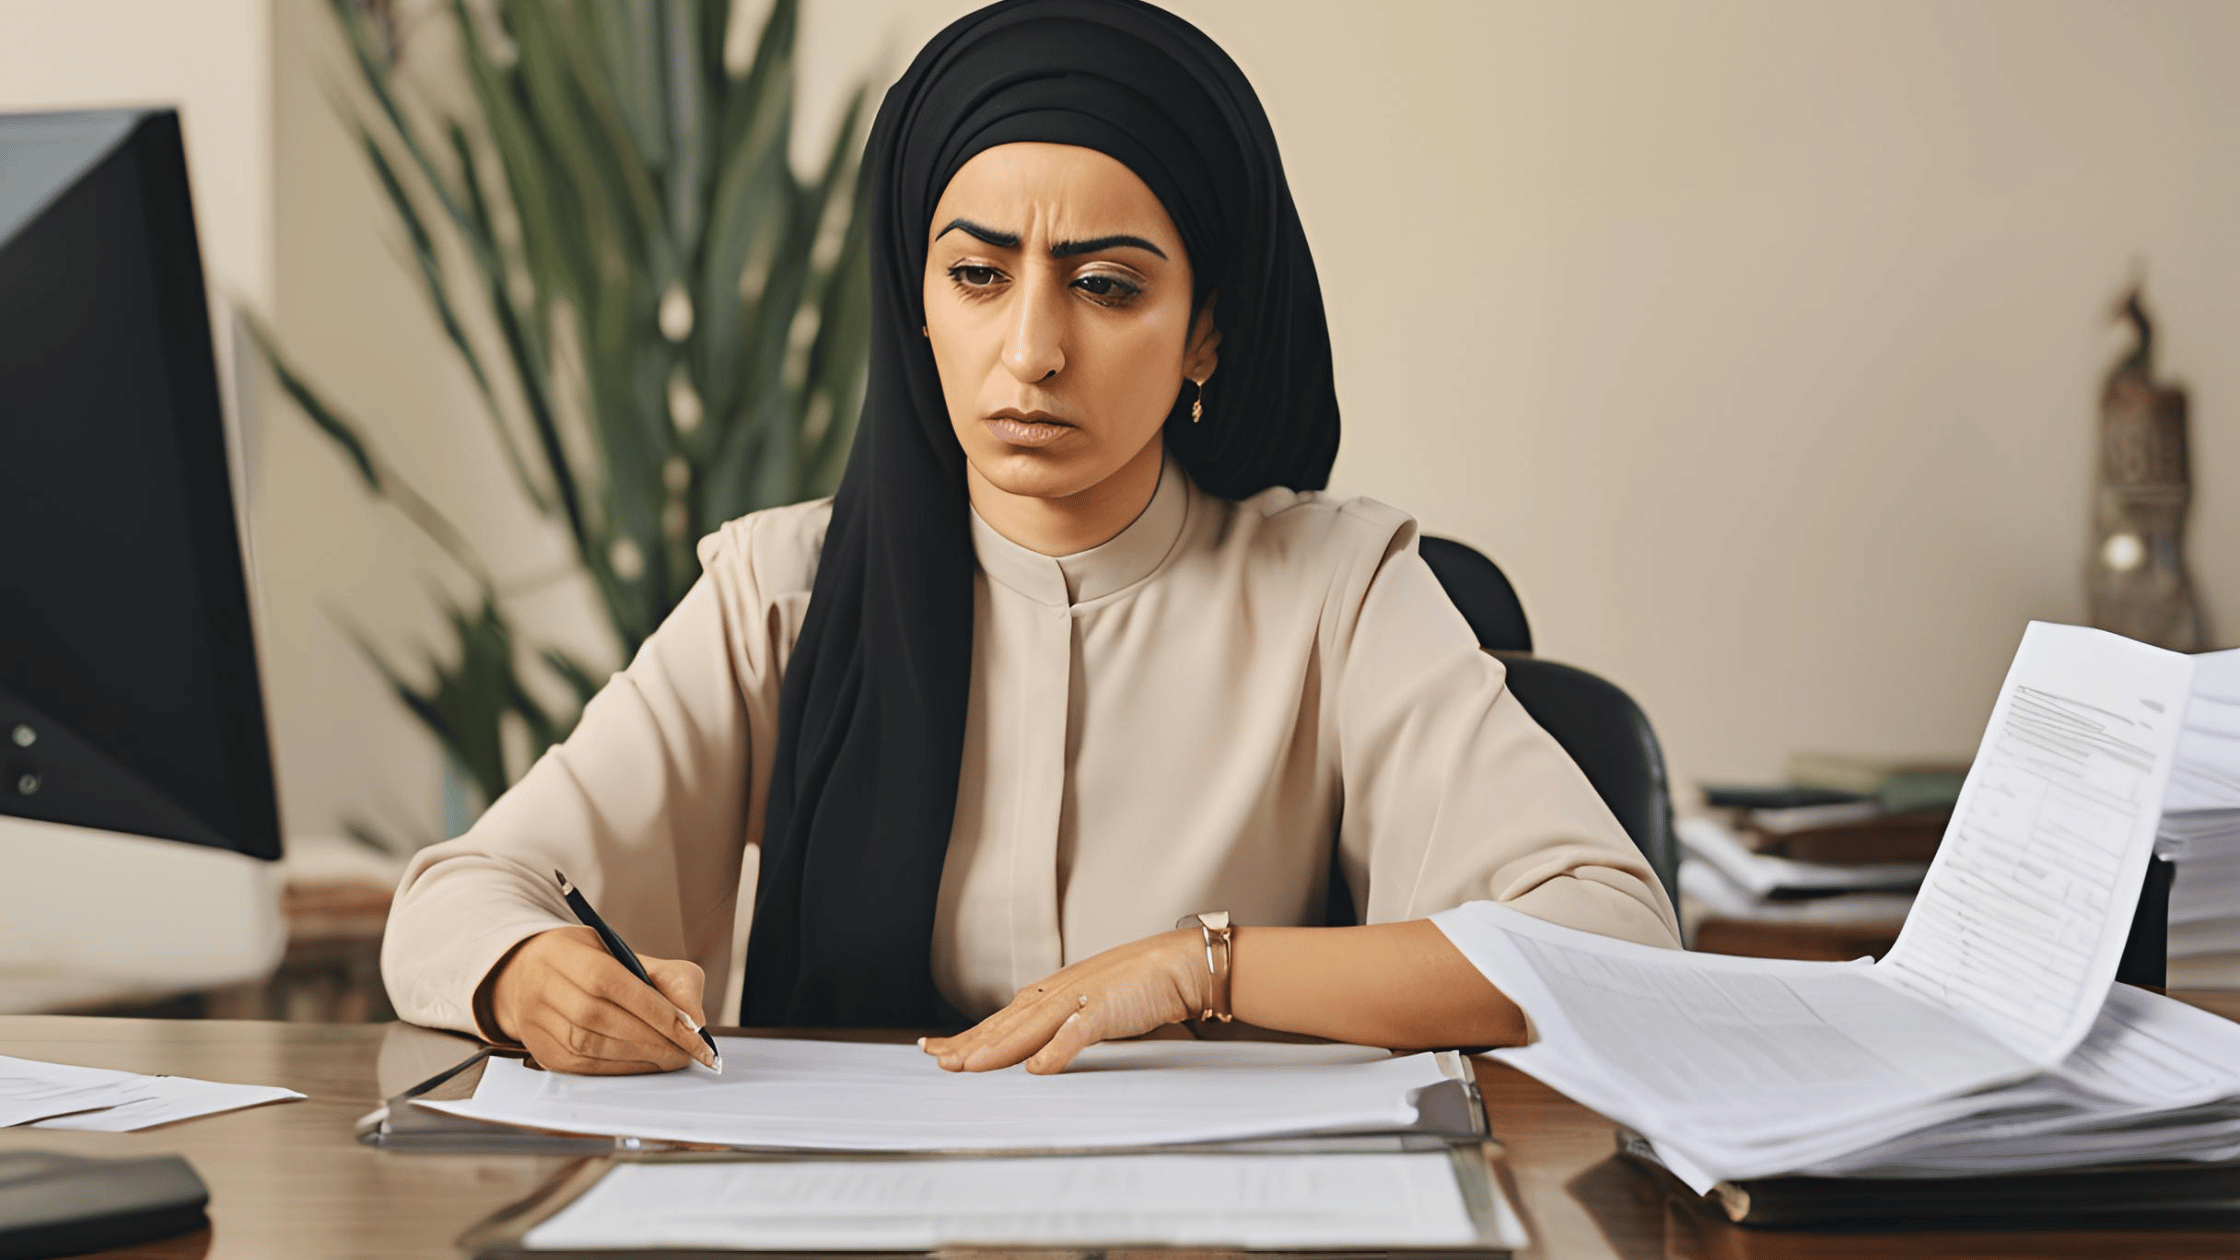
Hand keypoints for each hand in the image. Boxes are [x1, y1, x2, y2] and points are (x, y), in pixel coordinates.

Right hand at [484, 926, 716, 1074]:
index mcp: (563, 952)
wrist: (531, 975)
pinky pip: (583, 1067)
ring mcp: (536, 1022)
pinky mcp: (541, 1051)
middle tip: (689, 1050)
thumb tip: (694, 1020)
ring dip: (640, 1057)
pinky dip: (622, 1068)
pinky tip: (646, 1064)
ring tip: (673, 1057)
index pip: (611, 982)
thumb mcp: (627, 952)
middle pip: (600, 1018)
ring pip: (591, 1046)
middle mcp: (541, 987)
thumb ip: (667, 978)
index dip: (655, 1009)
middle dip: (653, 1038)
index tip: (694, 1030)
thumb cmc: (589, 962)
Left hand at [921, 929, 1207, 1073]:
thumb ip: (1061, 1024)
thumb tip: (1036, 1051)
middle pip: (1006, 1022)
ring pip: (1031, 1026)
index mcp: (1053, 992)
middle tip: (937, 1060)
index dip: (969, 1036)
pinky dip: (1056, 1050)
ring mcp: (1081, 999)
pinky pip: (1077, 1032)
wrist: (1180, 964)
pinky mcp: (1107, 1008)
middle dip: (970, 1043)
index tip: (938, 1051)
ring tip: (969, 1067)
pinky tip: (1037, 1070)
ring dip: (998, 1048)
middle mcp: (1058, 992)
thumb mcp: (1090, 1006)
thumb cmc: (1139, 984)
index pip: (1002, 1019)